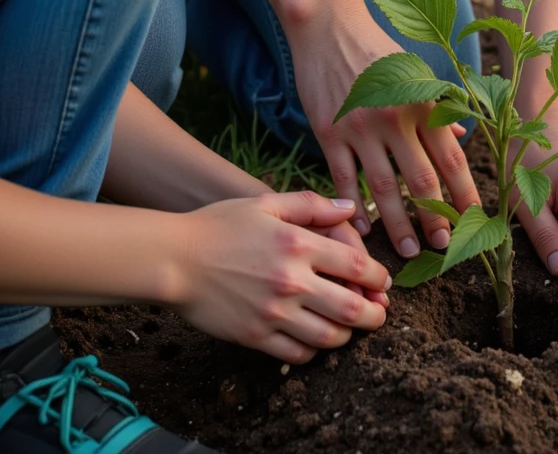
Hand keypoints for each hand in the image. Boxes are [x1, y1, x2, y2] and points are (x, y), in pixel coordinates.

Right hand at [173, 191, 391, 361]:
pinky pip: (297, 354)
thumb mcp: (265, 203)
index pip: (355, 266)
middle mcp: (290, 281)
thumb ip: (311, 204)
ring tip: (350, 329)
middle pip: (350, 308)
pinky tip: (316, 340)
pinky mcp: (255, 336)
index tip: (383, 281)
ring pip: (328, 337)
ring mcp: (273, 312)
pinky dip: (314, 351)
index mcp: (297, 244)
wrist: (175, 258)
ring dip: (348, 336)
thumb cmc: (220, 224)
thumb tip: (350, 207)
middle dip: (374, 315)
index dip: (377, 277)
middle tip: (379, 314)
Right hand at [291, 12, 479, 259]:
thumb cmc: (375, 48)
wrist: (327, 26)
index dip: (465, 194)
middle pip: (422, 180)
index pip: (452, 158)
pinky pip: (344, 179)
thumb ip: (436, 104)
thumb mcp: (413, 69)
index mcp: (422, 101)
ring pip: (384, 188)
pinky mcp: (329, 132)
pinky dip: (354, 208)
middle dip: (435, 219)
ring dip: (398, 224)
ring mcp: (360, 126)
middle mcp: (395, 116)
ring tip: (407, 251)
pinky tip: (361, 231)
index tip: (474, 221)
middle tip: (443, 247)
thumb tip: (460, 134)